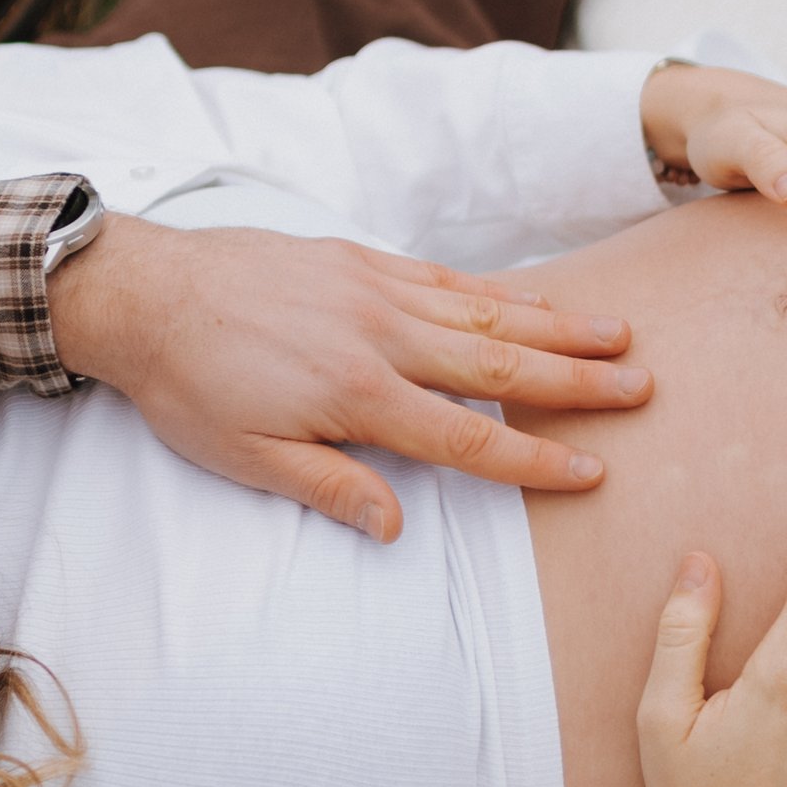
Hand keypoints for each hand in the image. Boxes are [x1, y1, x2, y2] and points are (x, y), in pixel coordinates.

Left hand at [48, 214, 653, 541]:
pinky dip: (496, 289)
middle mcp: (381, 336)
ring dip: (556, 326)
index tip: (589, 472)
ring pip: (485, 312)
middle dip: (577, 381)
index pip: (466, 439)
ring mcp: (374, 290)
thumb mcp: (247, 458)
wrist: (144, 293)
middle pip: (500, 366)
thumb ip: (330, 488)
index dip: (532, 461)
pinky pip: (444, 276)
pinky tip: (532, 299)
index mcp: (358, 396)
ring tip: (618, 335)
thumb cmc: (189, 386)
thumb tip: (396, 527)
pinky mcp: (357, 259)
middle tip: (642, 388)